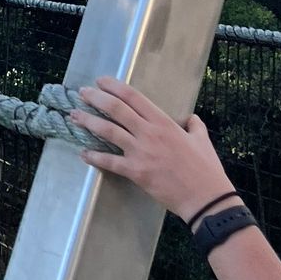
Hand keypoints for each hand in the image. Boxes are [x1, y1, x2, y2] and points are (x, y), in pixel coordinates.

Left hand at [69, 76, 236, 222]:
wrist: (206, 198)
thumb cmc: (206, 169)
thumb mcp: (202, 140)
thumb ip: (194, 126)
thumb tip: (191, 118)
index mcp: (164, 122)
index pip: (133, 97)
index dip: (114, 86)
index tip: (100, 81)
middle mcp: (149, 133)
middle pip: (116, 109)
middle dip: (95, 98)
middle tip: (81, 93)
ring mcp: (141, 152)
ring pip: (108, 131)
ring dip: (88, 122)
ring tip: (74, 116)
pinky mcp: (136, 172)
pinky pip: (110, 161)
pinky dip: (94, 156)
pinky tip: (83, 153)